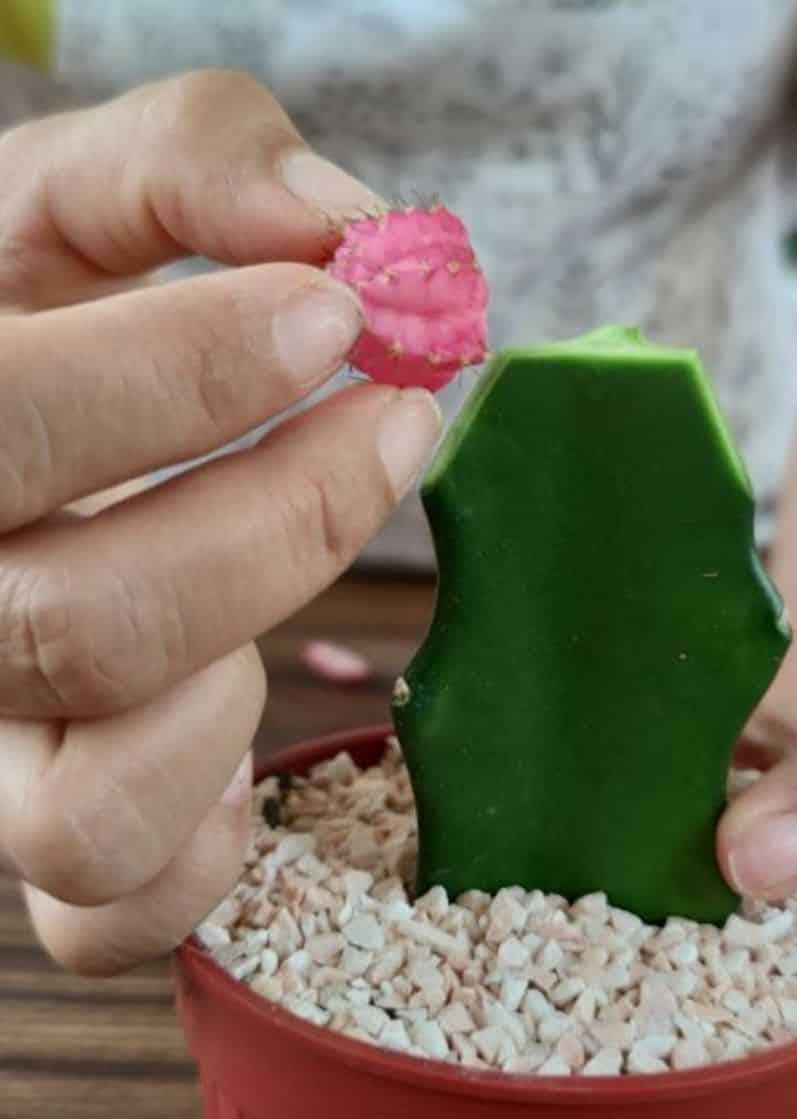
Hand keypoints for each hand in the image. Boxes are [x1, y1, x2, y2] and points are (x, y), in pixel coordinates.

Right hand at [0, 70, 440, 974]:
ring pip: (83, 813)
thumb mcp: (87, 200)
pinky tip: (246, 731)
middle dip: (286, 521)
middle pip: (87, 627)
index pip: (13, 424)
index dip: (191, 375)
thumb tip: (350, 233)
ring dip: (230, 690)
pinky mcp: (49, 835)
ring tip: (276, 587)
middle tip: (402, 419)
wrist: (18, 433)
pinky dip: (203, 850)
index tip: (344, 316)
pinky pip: (106, 916)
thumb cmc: (54, 310)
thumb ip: (194, 169)